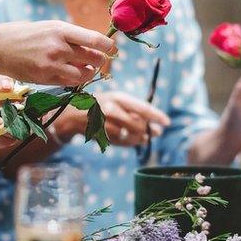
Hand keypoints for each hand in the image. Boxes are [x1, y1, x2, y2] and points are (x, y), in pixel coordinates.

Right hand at [0, 21, 115, 86]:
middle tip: (98, 60)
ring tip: (85, 69)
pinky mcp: (45, 78)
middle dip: (100, 60)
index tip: (112, 49)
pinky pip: (70, 82)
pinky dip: (76, 80)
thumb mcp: (50, 27)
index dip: (109, 46)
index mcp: (61, 29)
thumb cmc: (27, 35)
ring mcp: (51, 64)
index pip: (95, 40)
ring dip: (89, 73)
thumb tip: (97, 46)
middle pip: (94, 58)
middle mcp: (58, 47)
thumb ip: (71, 36)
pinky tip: (72, 74)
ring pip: (85, 74)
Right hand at [50, 91, 170, 146]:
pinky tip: (130, 140)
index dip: (156, 115)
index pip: (142, 107)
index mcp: (117, 97)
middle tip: (154, 133)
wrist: (73, 113)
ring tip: (143, 138)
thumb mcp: (116, 102)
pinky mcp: (99, 134)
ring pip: (129, 135)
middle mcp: (111, 108)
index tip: (167, 122)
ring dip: (138, 139)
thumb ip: (134, 112)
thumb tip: (156, 128)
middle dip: (148, 130)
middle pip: (137, 124)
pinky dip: (127, 143)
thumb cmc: (100, 106)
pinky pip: (119, 142)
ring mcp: (104, 122)